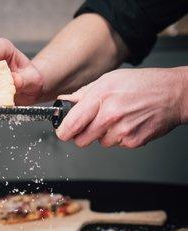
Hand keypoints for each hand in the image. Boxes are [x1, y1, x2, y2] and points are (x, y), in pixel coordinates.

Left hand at [56, 68, 185, 148]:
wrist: (173, 94)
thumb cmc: (143, 84)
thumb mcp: (110, 79)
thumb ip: (84, 93)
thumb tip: (66, 102)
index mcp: (101, 97)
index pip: (71, 124)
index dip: (64, 131)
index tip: (63, 131)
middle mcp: (110, 115)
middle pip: (81, 140)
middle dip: (83, 134)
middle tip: (92, 124)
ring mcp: (122, 131)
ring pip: (99, 143)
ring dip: (104, 134)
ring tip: (118, 118)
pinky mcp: (132, 142)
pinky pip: (116, 145)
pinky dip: (119, 137)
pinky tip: (128, 124)